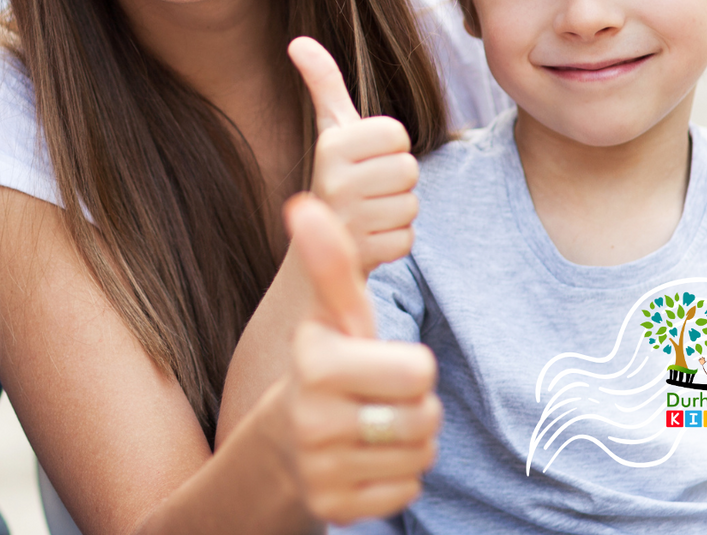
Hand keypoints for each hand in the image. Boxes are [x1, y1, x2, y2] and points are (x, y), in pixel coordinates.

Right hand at [284, 194, 440, 524]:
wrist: (280, 445)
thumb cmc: (324, 366)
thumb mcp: (328, 317)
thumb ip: (328, 262)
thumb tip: (303, 202)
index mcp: (314, 362)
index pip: (419, 370)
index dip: (408, 368)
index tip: (371, 365)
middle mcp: (310, 417)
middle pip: (426, 417)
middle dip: (414, 407)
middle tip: (379, 400)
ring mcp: (319, 468)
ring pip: (419, 456)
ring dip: (408, 443)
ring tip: (372, 429)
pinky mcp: (332, 508)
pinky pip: (405, 492)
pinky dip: (395, 479)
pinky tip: (364, 462)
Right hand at [289, 37, 418, 272]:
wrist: (311, 249)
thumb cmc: (336, 177)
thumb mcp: (330, 130)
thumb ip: (323, 84)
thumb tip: (298, 40)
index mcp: (332, 146)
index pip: (396, 134)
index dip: (390, 146)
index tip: (367, 158)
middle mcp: (336, 182)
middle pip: (408, 170)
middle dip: (396, 181)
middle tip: (369, 189)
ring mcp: (348, 222)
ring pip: (410, 206)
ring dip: (395, 212)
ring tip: (367, 214)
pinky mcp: (362, 255)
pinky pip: (405, 239)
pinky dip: (392, 241)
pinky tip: (368, 239)